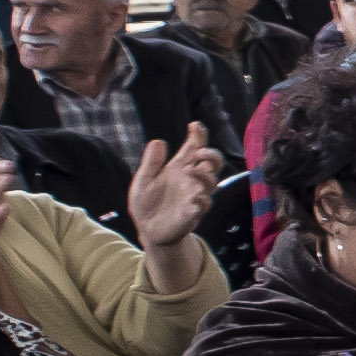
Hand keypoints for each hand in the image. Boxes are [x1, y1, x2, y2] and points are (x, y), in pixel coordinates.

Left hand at [125, 128, 216, 253]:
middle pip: (212, 163)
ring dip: (205, 174)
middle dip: (211, 155)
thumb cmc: (147, 204)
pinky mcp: (192, 213)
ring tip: (192, 170)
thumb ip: (151, 163)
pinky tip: (195, 197)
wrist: (146, 230)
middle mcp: (191, 181)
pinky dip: (202, 199)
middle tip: (199, 151)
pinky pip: (204, 205)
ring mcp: (194, 196)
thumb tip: (157, 141)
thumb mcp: (143, 181)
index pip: (195, 149)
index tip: (194, 126)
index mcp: (179, 169)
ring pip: (211, 182)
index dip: (198, 136)